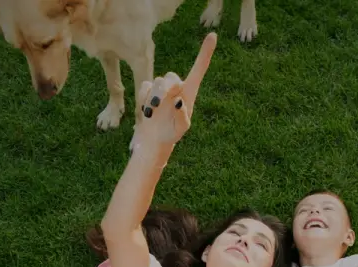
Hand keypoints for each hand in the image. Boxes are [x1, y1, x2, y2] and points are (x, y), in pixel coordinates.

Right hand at [131, 33, 216, 151]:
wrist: (154, 140)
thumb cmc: (171, 134)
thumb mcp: (181, 128)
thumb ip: (182, 116)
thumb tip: (178, 101)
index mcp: (189, 92)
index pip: (198, 69)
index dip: (205, 52)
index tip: (212, 35)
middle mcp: (177, 87)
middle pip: (171, 76)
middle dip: (166, 89)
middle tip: (160, 104)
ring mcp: (162, 89)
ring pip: (157, 81)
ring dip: (154, 97)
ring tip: (153, 113)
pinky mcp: (148, 91)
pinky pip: (145, 86)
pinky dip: (145, 99)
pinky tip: (147, 112)